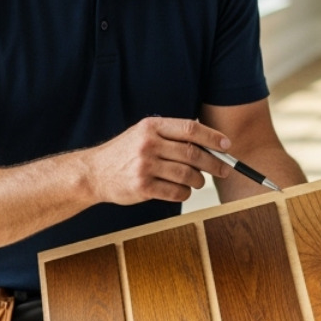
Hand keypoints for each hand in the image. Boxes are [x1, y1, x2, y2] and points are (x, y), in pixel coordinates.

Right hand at [80, 117, 231, 204]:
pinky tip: (182, 190)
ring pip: (188, 175)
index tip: (226, 146)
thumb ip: (171, 135)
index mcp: (151, 127)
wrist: (94, 173)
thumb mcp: (143, 134)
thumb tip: (210, 143)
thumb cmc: (124, 153)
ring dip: (198, 181)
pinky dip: (185, 193)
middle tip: (224, 170)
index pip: (191, 128)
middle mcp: (148, 144)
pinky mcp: (142, 187)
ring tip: (197, 181)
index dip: (213, 138)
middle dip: (214, 163)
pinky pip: (176, 192)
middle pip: (193, 154)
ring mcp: (145, 166)